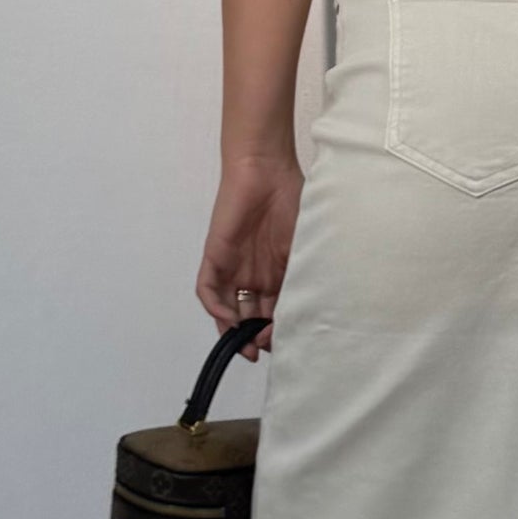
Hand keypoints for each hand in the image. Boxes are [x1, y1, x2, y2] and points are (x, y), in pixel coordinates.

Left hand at [194, 151, 305, 362]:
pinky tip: (228, 320)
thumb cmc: (292, 199)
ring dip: (235, 331)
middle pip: (252, 317)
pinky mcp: (215, 257)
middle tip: (264, 350)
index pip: (275, 313)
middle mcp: (255, 275)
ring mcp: (234, 267)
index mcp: (278, 274)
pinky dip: (215, 308)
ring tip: (246, 345)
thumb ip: (303, 278)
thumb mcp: (305, 248)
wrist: (266, 168)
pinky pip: (208, 290)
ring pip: (228, 310)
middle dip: (257, 338)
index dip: (278, 332)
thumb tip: (309, 312)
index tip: (286, 343)